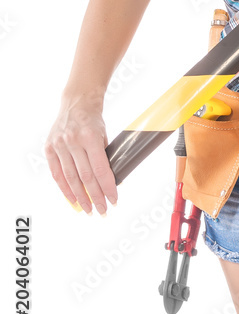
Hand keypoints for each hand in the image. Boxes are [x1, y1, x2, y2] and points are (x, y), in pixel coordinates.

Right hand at [44, 94, 117, 214]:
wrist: (76, 102)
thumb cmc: (94, 120)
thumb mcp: (104, 135)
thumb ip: (105, 157)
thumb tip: (110, 182)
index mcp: (90, 137)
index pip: (100, 169)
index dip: (107, 187)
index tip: (114, 200)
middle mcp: (73, 141)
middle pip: (85, 177)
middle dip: (95, 197)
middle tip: (102, 211)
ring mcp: (59, 145)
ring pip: (70, 178)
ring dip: (80, 197)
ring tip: (88, 210)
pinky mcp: (49, 148)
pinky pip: (56, 173)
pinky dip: (64, 189)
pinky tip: (73, 200)